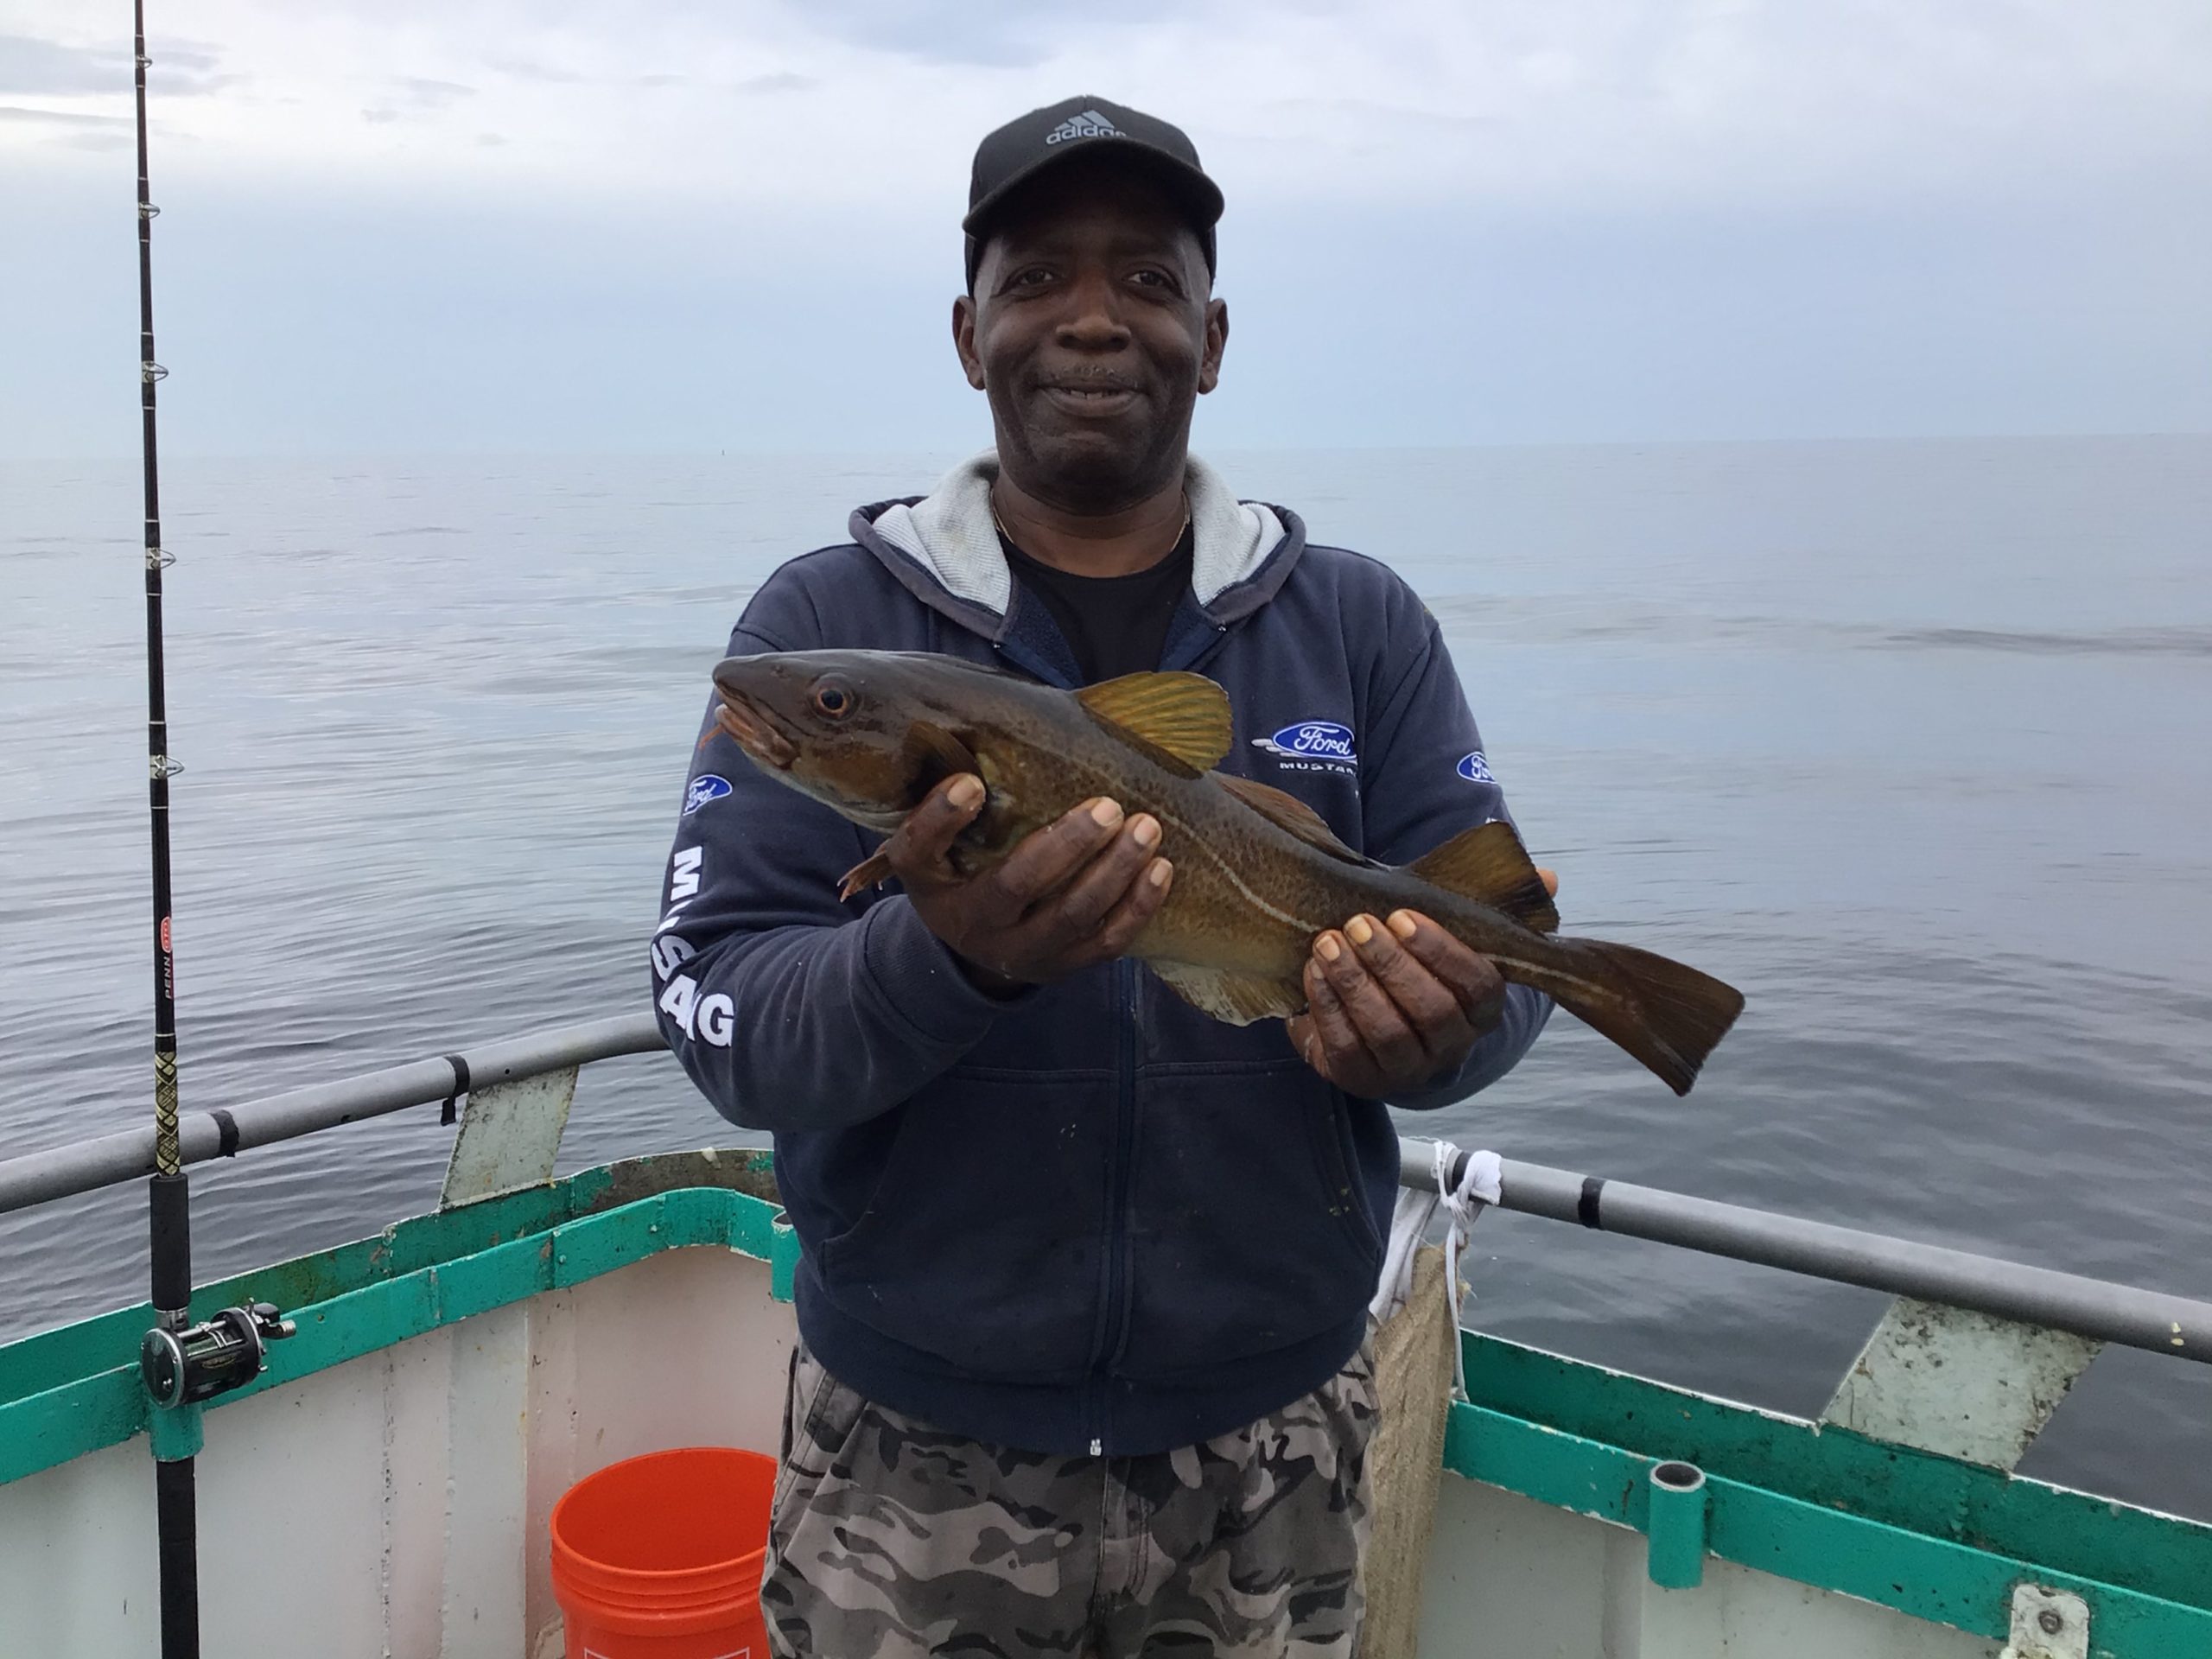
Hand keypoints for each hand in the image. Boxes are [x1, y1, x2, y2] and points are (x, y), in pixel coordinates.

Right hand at [882, 774, 1173, 992]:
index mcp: (930, 881)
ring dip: (1114, 872)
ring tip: (1147, 827)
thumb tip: (998, 714)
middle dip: (1065, 846)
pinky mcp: (1062, 965)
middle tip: (1107, 806)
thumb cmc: (964, 864)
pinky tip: (1160, 869)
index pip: (918, 851)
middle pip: (1014, 886)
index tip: (968, 783)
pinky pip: (1105, 943)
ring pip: (1071, 916)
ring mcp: (1019, 950)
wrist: (978, 942)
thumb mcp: (944, 837)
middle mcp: (971, 922)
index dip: (939, 819)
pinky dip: (1137, 907)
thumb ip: (962, 790)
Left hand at [1287, 869, 1556, 1097]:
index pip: (1479, 985)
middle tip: (1358, 924)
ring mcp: (1408, 1069)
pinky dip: (1328, 1007)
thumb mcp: (1449, 933)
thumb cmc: (1415, 967)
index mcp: (1482, 1009)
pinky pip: (1347, 1048)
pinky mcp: (1364, 1080)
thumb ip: (1490, 905)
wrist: (1372, 1024)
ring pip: (1389, 1032)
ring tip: (1328, 942)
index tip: (1401, 915)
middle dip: (1393, 964)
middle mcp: (1452, 1045)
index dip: (1441, 951)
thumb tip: (1550, 878)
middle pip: (1432, 1010)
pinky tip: (1315, 971)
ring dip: (1356, 984)